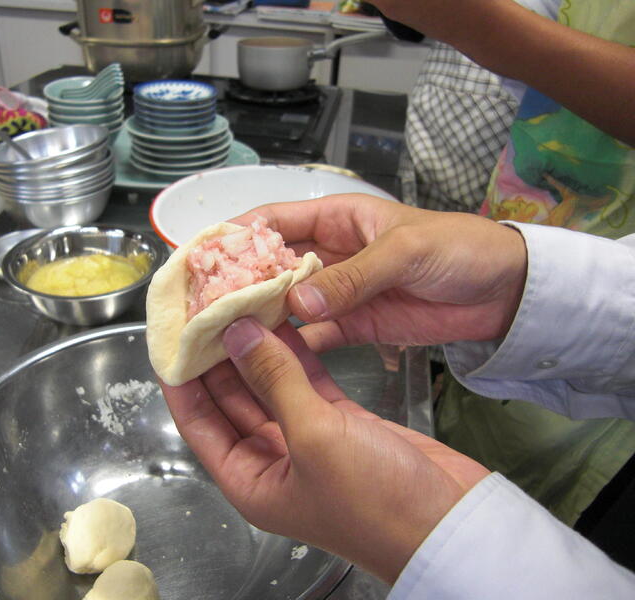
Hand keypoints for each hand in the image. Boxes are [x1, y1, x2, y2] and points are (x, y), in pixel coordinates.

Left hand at [159, 319, 489, 583]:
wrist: (451, 523)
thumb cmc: (375, 501)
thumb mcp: (314, 437)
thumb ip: (273, 380)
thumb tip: (235, 332)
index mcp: (249, 479)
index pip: (198, 420)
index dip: (181, 378)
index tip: (173, 334)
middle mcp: (271, 460)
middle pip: (231, 397)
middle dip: (218, 354)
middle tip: (207, 305)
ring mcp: (306, 438)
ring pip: (269, 385)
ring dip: (257, 348)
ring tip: (240, 301)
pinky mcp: (340, 422)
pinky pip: (306, 381)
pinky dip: (296, 353)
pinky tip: (284, 320)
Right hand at [230, 194, 526, 352]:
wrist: (504, 290)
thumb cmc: (457, 248)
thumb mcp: (404, 252)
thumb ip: (351, 278)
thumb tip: (294, 304)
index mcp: (335, 219)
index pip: (272, 222)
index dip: (235, 237)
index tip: (201, 261)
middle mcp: (326, 254)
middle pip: (270, 267)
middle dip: (237, 285)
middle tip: (202, 311)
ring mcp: (337, 292)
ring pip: (285, 303)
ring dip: (257, 318)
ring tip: (221, 339)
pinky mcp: (353, 325)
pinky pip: (313, 335)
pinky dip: (291, 346)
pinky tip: (264, 360)